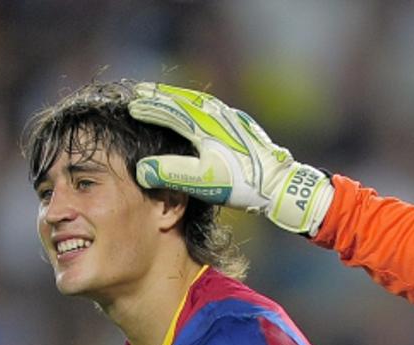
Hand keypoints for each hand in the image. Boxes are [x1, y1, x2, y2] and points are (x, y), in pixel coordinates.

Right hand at [129, 82, 333, 235]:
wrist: (280, 183)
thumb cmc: (242, 183)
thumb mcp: (203, 181)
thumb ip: (171, 172)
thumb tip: (142, 168)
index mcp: (203, 127)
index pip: (169, 111)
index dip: (150, 108)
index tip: (133, 105)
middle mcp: (216, 116)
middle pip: (183, 99)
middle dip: (161, 95)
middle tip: (142, 91)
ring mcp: (232, 119)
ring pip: (199, 100)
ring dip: (179, 96)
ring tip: (165, 94)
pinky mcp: (243, 125)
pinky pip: (213, 106)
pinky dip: (198, 103)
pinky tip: (199, 107)